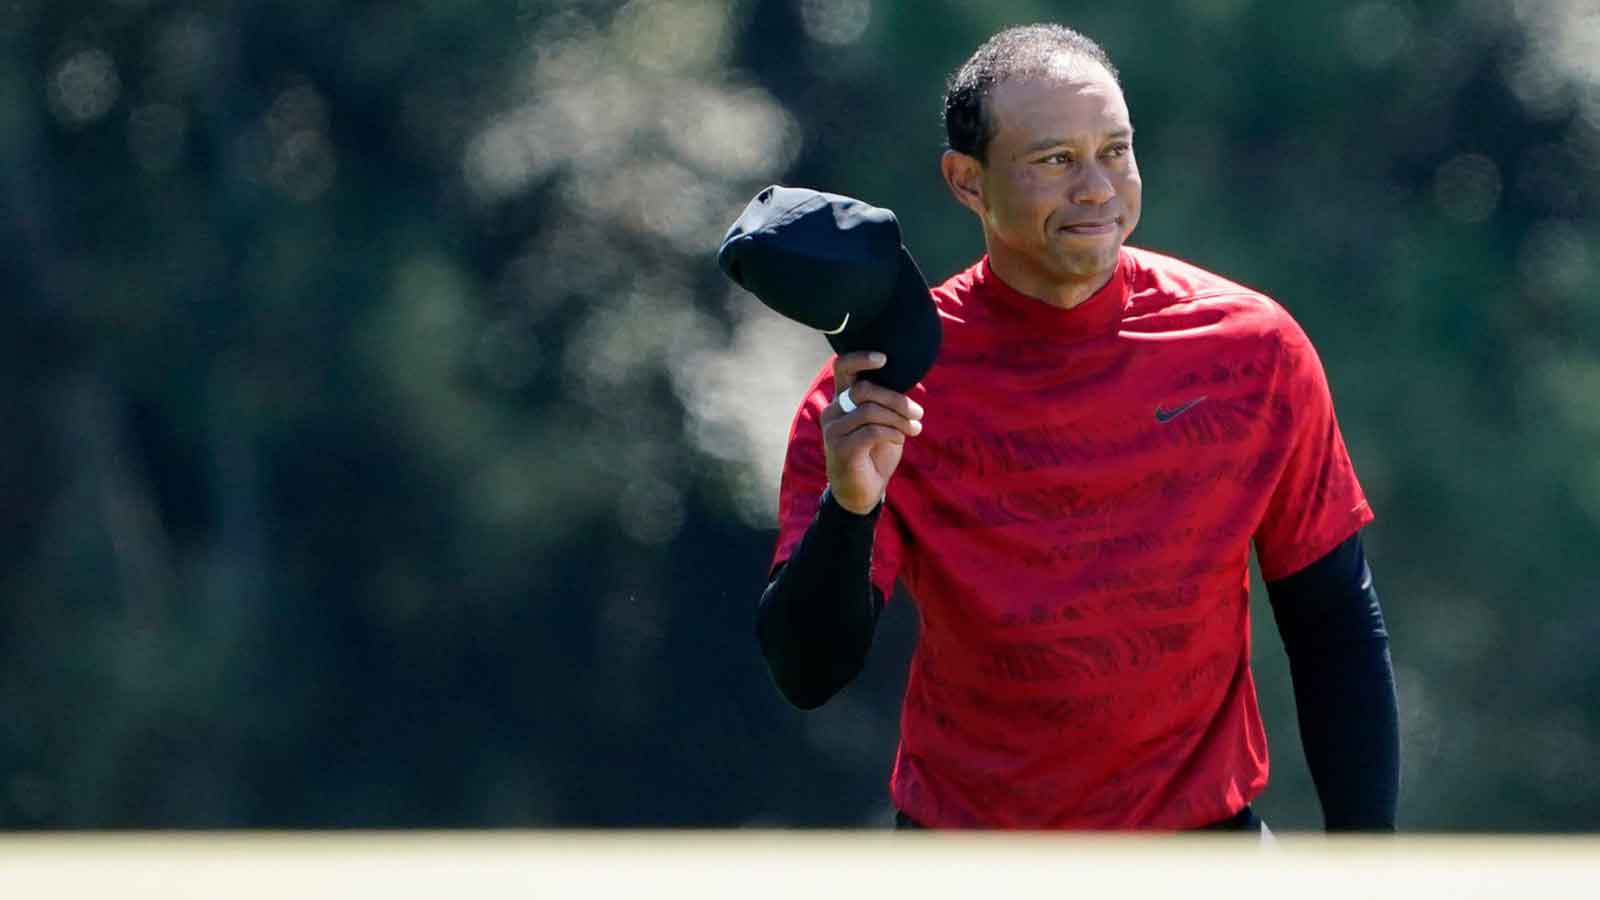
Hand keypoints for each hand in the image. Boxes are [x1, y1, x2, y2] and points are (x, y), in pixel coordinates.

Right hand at [820, 352, 924, 514]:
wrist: (862, 492)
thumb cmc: (874, 454)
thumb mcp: (882, 423)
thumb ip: (885, 402)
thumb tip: (907, 379)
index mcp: (842, 401)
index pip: (842, 368)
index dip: (861, 358)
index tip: (884, 358)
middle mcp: (832, 412)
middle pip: (864, 390)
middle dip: (896, 399)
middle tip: (918, 413)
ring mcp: (833, 430)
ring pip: (870, 410)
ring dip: (899, 419)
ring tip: (914, 429)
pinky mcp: (841, 448)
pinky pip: (872, 431)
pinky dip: (892, 433)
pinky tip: (899, 439)